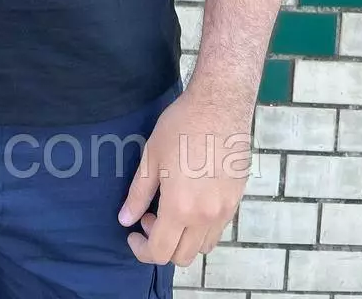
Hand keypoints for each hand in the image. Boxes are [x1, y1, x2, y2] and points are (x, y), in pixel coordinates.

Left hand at [117, 85, 252, 265]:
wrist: (219, 105)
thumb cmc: (181, 126)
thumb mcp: (151, 157)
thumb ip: (138, 194)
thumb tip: (125, 220)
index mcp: (180, 208)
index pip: (160, 252)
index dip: (142, 249)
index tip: (133, 233)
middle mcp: (206, 217)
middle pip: (182, 256)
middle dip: (161, 245)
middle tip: (150, 215)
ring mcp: (225, 210)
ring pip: (202, 247)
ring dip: (183, 239)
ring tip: (171, 207)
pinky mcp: (236, 200)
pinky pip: (218, 230)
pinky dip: (201, 228)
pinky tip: (192, 200)